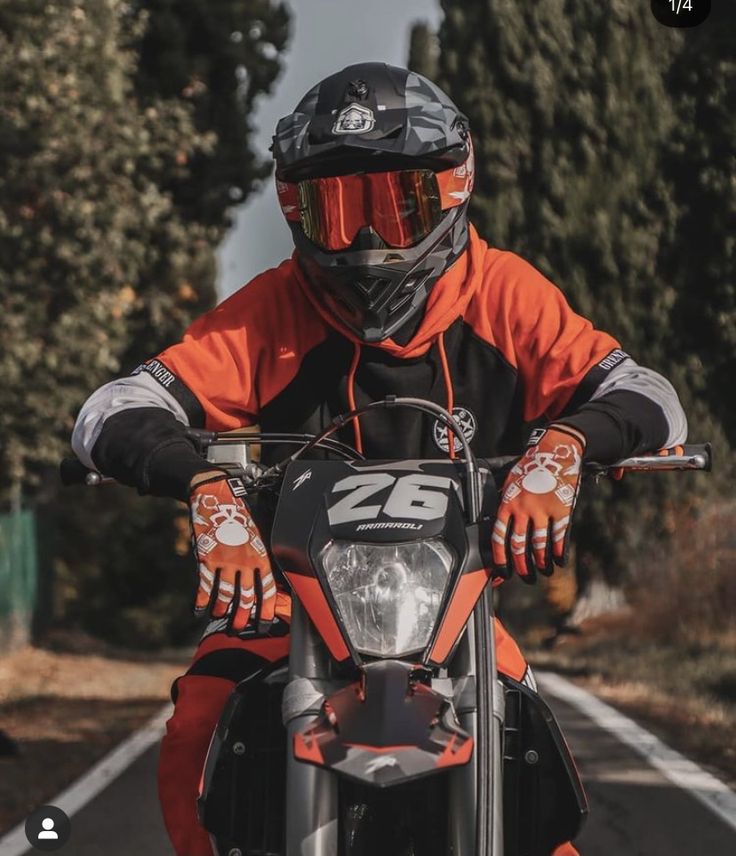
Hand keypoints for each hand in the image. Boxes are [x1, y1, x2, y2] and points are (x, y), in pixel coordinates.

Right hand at [189, 472, 276, 631]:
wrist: (215, 496)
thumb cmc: (239, 515)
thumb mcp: (257, 533)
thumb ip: (262, 556)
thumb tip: (270, 579)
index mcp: (260, 554)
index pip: (266, 589)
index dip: (266, 610)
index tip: (264, 623)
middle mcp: (244, 561)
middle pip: (245, 598)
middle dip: (242, 617)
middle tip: (239, 628)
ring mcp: (224, 561)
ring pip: (224, 596)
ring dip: (222, 611)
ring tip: (220, 617)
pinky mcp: (206, 558)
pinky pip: (204, 587)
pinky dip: (201, 602)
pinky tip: (199, 611)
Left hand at [492, 425, 585, 580]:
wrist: (555, 451)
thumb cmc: (531, 466)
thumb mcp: (510, 481)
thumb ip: (504, 502)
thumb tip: (499, 522)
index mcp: (508, 503)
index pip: (499, 537)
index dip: (500, 558)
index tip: (502, 570)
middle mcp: (523, 509)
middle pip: (519, 546)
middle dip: (521, 566)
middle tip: (524, 576)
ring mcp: (543, 511)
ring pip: (539, 546)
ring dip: (541, 563)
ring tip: (543, 571)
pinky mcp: (562, 510)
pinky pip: (559, 537)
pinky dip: (559, 552)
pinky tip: (559, 561)